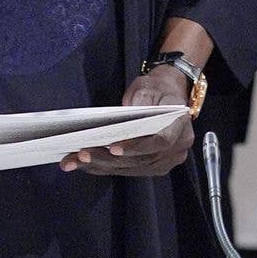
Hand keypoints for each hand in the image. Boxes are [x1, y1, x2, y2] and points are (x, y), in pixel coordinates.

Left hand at [59, 67, 194, 177]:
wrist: (168, 94)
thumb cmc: (158, 89)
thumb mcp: (148, 87)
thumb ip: (138, 104)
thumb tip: (118, 124)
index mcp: (181, 127)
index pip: (160, 141)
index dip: (137, 146)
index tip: (113, 147)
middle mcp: (177, 150)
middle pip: (141, 160)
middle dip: (109, 159)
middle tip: (82, 154)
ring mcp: (165, 162)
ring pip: (131, 169)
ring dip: (101, 166)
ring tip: (75, 160)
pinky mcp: (152, 167)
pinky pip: (127, 170)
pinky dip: (104, 167)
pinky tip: (83, 164)